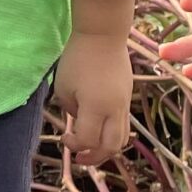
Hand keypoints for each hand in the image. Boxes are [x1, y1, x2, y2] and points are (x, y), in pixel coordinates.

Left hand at [53, 29, 130, 164]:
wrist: (103, 34)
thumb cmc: (78, 58)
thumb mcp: (64, 87)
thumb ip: (71, 110)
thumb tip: (79, 120)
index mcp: (97, 107)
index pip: (88, 140)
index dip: (74, 145)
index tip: (63, 137)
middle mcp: (115, 109)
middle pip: (111, 147)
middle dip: (94, 157)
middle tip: (78, 157)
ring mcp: (125, 103)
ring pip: (123, 138)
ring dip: (106, 148)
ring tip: (91, 148)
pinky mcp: (128, 97)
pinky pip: (124, 124)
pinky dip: (111, 133)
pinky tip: (98, 129)